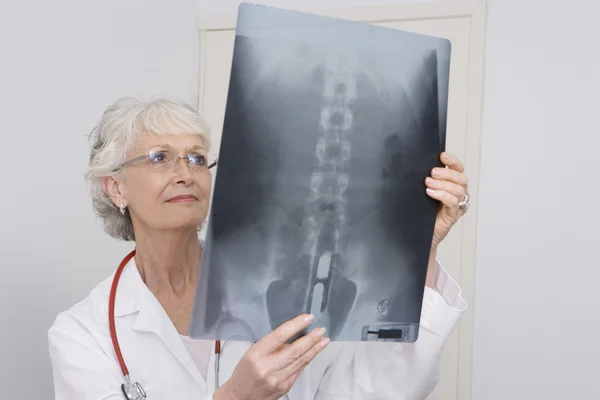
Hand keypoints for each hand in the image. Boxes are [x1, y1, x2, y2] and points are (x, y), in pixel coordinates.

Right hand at [215, 314, 329, 399]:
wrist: (240, 397)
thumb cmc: (244, 374)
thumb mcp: (252, 353)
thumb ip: (271, 345)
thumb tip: (293, 336)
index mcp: (256, 355)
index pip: (280, 335)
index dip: (296, 325)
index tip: (307, 318)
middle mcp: (267, 367)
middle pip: (295, 350)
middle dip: (311, 338)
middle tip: (320, 330)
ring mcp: (277, 379)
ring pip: (301, 361)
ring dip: (314, 349)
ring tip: (322, 340)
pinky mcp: (285, 387)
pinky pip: (300, 370)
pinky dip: (308, 360)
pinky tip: (313, 353)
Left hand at [425, 152, 469, 249]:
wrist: (419, 231)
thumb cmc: (422, 210)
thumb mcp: (424, 191)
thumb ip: (427, 180)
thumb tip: (419, 166)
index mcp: (453, 183)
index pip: (458, 168)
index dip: (452, 161)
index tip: (442, 156)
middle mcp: (459, 193)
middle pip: (460, 178)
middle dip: (446, 173)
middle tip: (431, 173)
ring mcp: (458, 204)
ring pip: (458, 189)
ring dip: (442, 184)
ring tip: (428, 183)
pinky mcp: (454, 215)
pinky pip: (453, 202)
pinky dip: (442, 195)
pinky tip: (430, 193)